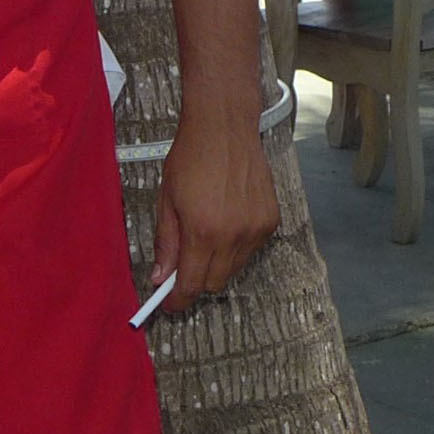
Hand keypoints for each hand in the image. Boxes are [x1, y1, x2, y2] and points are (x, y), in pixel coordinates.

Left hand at [151, 101, 278, 310]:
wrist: (225, 128)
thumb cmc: (190, 158)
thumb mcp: (166, 200)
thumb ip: (166, 243)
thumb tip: (161, 278)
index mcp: (203, 231)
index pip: (192, 284)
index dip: (178, 300)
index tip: (168, 305)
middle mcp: (234, 235)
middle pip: (216, 283)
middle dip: (196, 283)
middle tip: (180, 270)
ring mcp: (256, 229)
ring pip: (235, 268)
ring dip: (216, 265)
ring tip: (202, 237)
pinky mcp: (271, 221)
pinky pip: (251, 250)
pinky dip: (235, 248)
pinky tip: (224, 224)